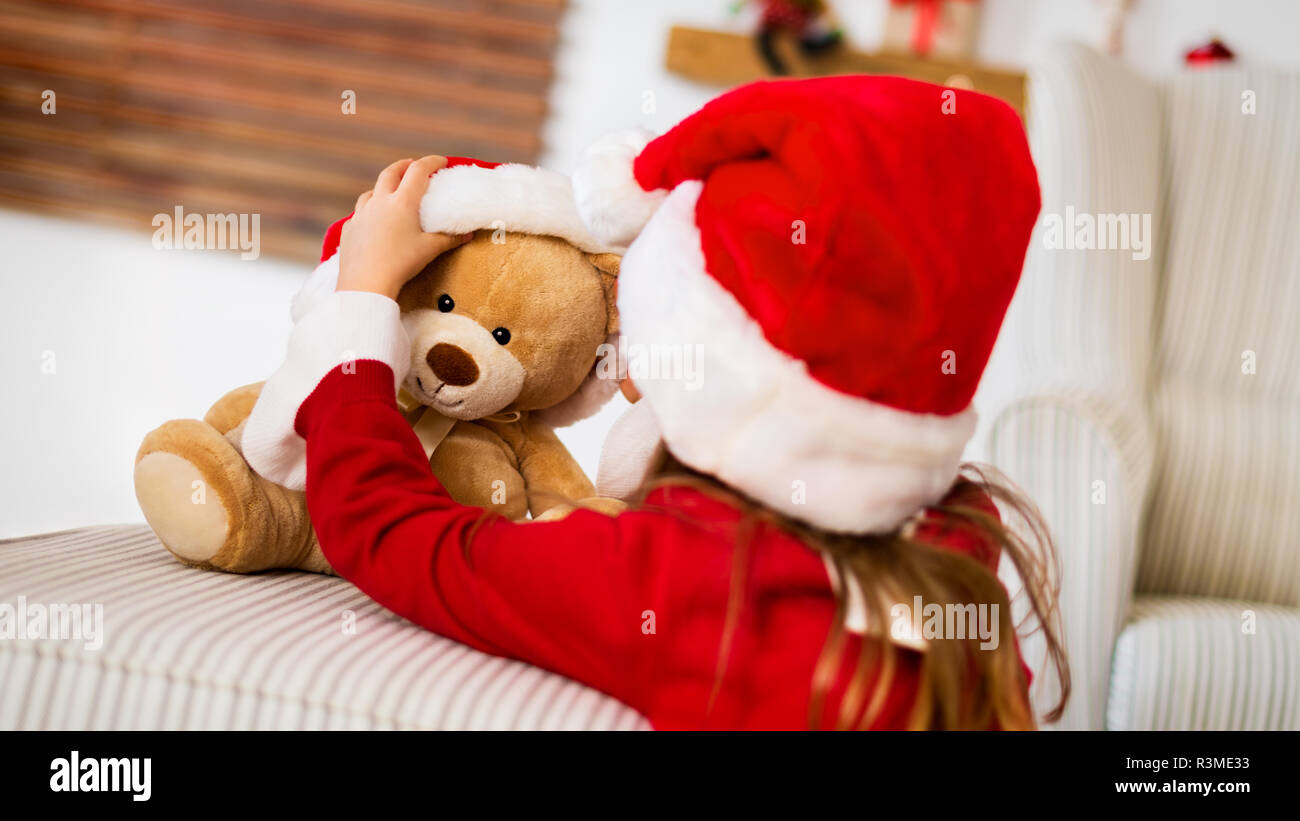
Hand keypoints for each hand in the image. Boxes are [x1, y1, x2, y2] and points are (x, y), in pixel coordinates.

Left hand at [336, 155, 470, 299]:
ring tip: (390, 192)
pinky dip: (369, 210)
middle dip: (403, 166)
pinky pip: (359, 213)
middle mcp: (379, 202)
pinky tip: (373, 220)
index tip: (441, 161)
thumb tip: (468, 235)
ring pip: (371, 191)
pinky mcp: (349, 228)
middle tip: (412, 166)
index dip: (431, 162)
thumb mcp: (429, 250)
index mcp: (402, 202)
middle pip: (390, 173)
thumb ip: (449, 239)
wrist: (366, 283)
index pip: (418, 171)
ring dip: (382, 187)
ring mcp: (361, 214)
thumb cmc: (401, 264)